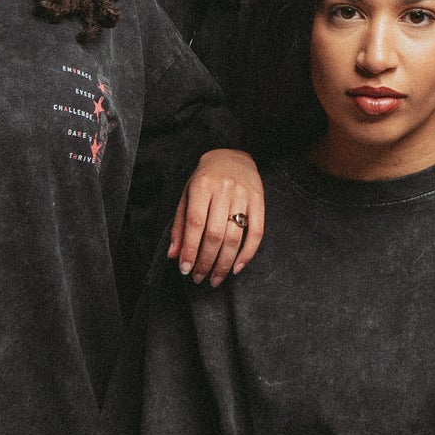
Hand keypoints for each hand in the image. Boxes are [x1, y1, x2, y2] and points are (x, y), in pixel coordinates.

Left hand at [170, 148, 264, 286]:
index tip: (185, 269)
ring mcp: (243, 195)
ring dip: (224, 263)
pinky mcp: (259, 201)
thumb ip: (180, 225)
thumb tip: (174, 255)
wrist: (232, 156)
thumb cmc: (205, 179)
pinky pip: (257, 232)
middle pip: (215, 234)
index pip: (195, 224)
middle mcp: (223, 189)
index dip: (190, 249)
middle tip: (199, 278)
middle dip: (206, 261)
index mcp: (201, 186)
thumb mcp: (187, 195)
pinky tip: (237, 268)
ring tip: (215, 278)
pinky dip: (247, 254)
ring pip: (235, 237)